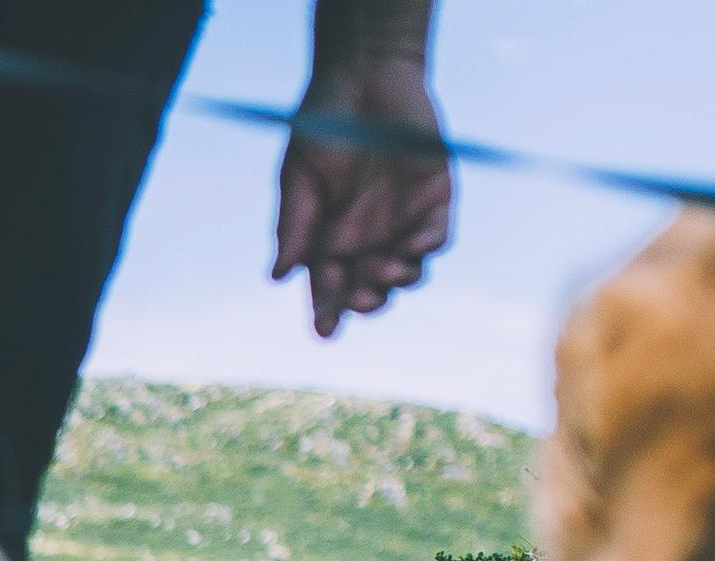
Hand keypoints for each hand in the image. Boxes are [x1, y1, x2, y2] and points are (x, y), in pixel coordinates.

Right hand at [270, 53, 453, 337]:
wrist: (367, 75)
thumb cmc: (325, 123)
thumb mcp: (299, 175)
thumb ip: (293, 225)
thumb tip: (277, 278)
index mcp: (329, 239)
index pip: (328, 287)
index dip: (327, 312)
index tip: (325, 331)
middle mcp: (368, 238)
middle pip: (370, 290)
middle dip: (366, 301)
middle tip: (359, 297)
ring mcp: (403, 222)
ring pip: (408, 273)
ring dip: (396, 279)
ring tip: (386, 266)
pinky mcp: (436, 200)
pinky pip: (437, 238)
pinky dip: (426, 248)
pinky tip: (412, 246)